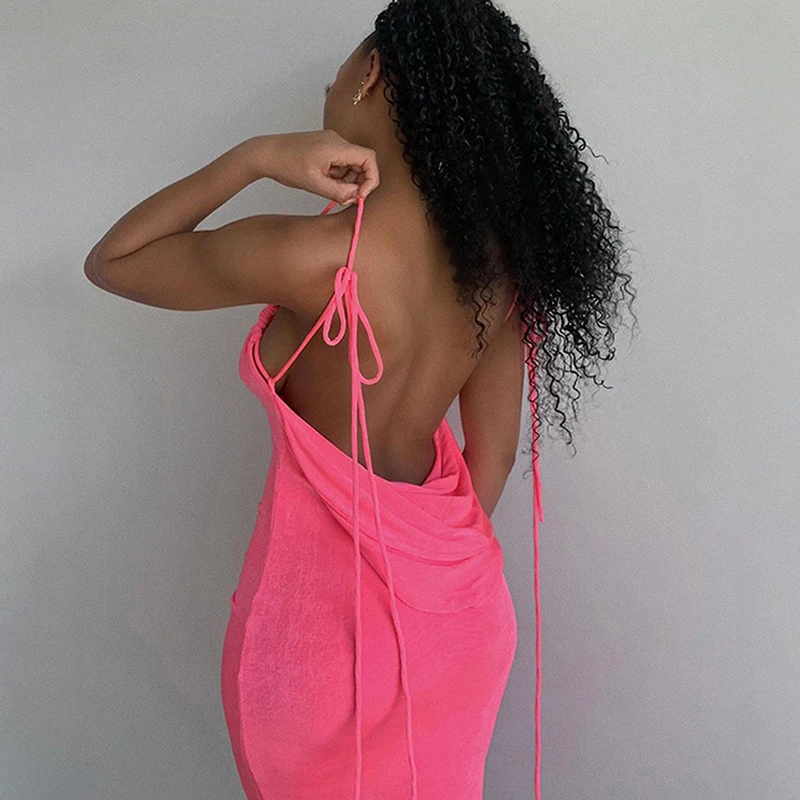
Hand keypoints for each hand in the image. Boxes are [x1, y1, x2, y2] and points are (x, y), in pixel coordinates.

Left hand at [251, 130, 379, 206]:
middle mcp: (337, 141)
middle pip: (362, 162)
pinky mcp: (325, 147)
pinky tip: (324, 182)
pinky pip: (340, 163)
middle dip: (358, 183)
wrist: (266, 153)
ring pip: (351, 165)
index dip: (371, 179)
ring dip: (347, 181)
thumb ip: (339, 192)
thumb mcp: (314, 184)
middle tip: (345, 198)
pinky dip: (338, 176)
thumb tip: (356, 197)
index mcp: (337, 146)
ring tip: (331, 191)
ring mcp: (331, 143)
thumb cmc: (286, 164)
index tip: (360, 195)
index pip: (369, 158)